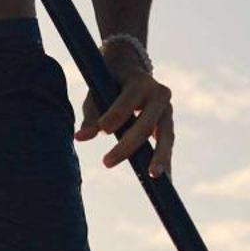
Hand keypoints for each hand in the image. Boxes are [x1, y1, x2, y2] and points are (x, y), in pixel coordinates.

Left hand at [76, 42, 173, 176]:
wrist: (131, 68)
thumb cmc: (108, 81)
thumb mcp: (97, 91)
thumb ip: (91, 113)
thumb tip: (80, 138)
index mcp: (140, 82)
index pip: (127, 102)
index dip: (115, 116)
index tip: (102, 131)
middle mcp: (159, 94)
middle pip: (147, 123)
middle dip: (127, 144)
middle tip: (106, 162)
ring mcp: (167, 110)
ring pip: (166, 135)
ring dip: (160, 156)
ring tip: (153, 176)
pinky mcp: (168, 124)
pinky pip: (167, 144)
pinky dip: (165, 162)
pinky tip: (165, 182)